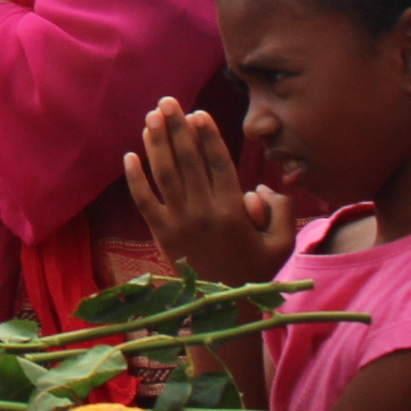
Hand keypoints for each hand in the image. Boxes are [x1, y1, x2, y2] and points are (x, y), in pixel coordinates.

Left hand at [123, 100, 292, 287]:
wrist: (222, 310)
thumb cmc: (254, 272)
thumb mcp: (281, 244)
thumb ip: (281, 211)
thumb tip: (261, 188)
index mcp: (233, 212)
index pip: (217, 163)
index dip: (207, 135)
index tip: (198, 113)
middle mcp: (204, 213)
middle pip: (188, 161)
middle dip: (177, 128)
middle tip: (168, 101)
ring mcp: (179, 223)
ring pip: (164, 175)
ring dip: (156, 143)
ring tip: (151, 117)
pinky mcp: (161, 235)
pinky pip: (143, 202)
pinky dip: (134, 179)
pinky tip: (129, 156)